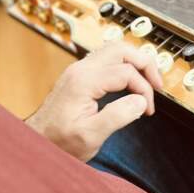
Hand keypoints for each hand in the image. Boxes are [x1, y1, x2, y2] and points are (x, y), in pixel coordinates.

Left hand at [26, 43, 163, 160]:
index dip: (144, 90)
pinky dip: (123, 67)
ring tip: (147, 82)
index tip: (147, 110)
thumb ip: (117, 116)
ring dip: (134, 63)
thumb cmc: (58, 142)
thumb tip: (140, 101)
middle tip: (157, 85)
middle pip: (121, 50)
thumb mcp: (90, 136)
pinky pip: (106, 60)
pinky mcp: (78, 76)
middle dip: (145, 64)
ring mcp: (78, 70)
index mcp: (84, 81)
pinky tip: (129, 83)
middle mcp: (80, 70)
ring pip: (114, 50)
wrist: (36, 142)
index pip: (126, 72)